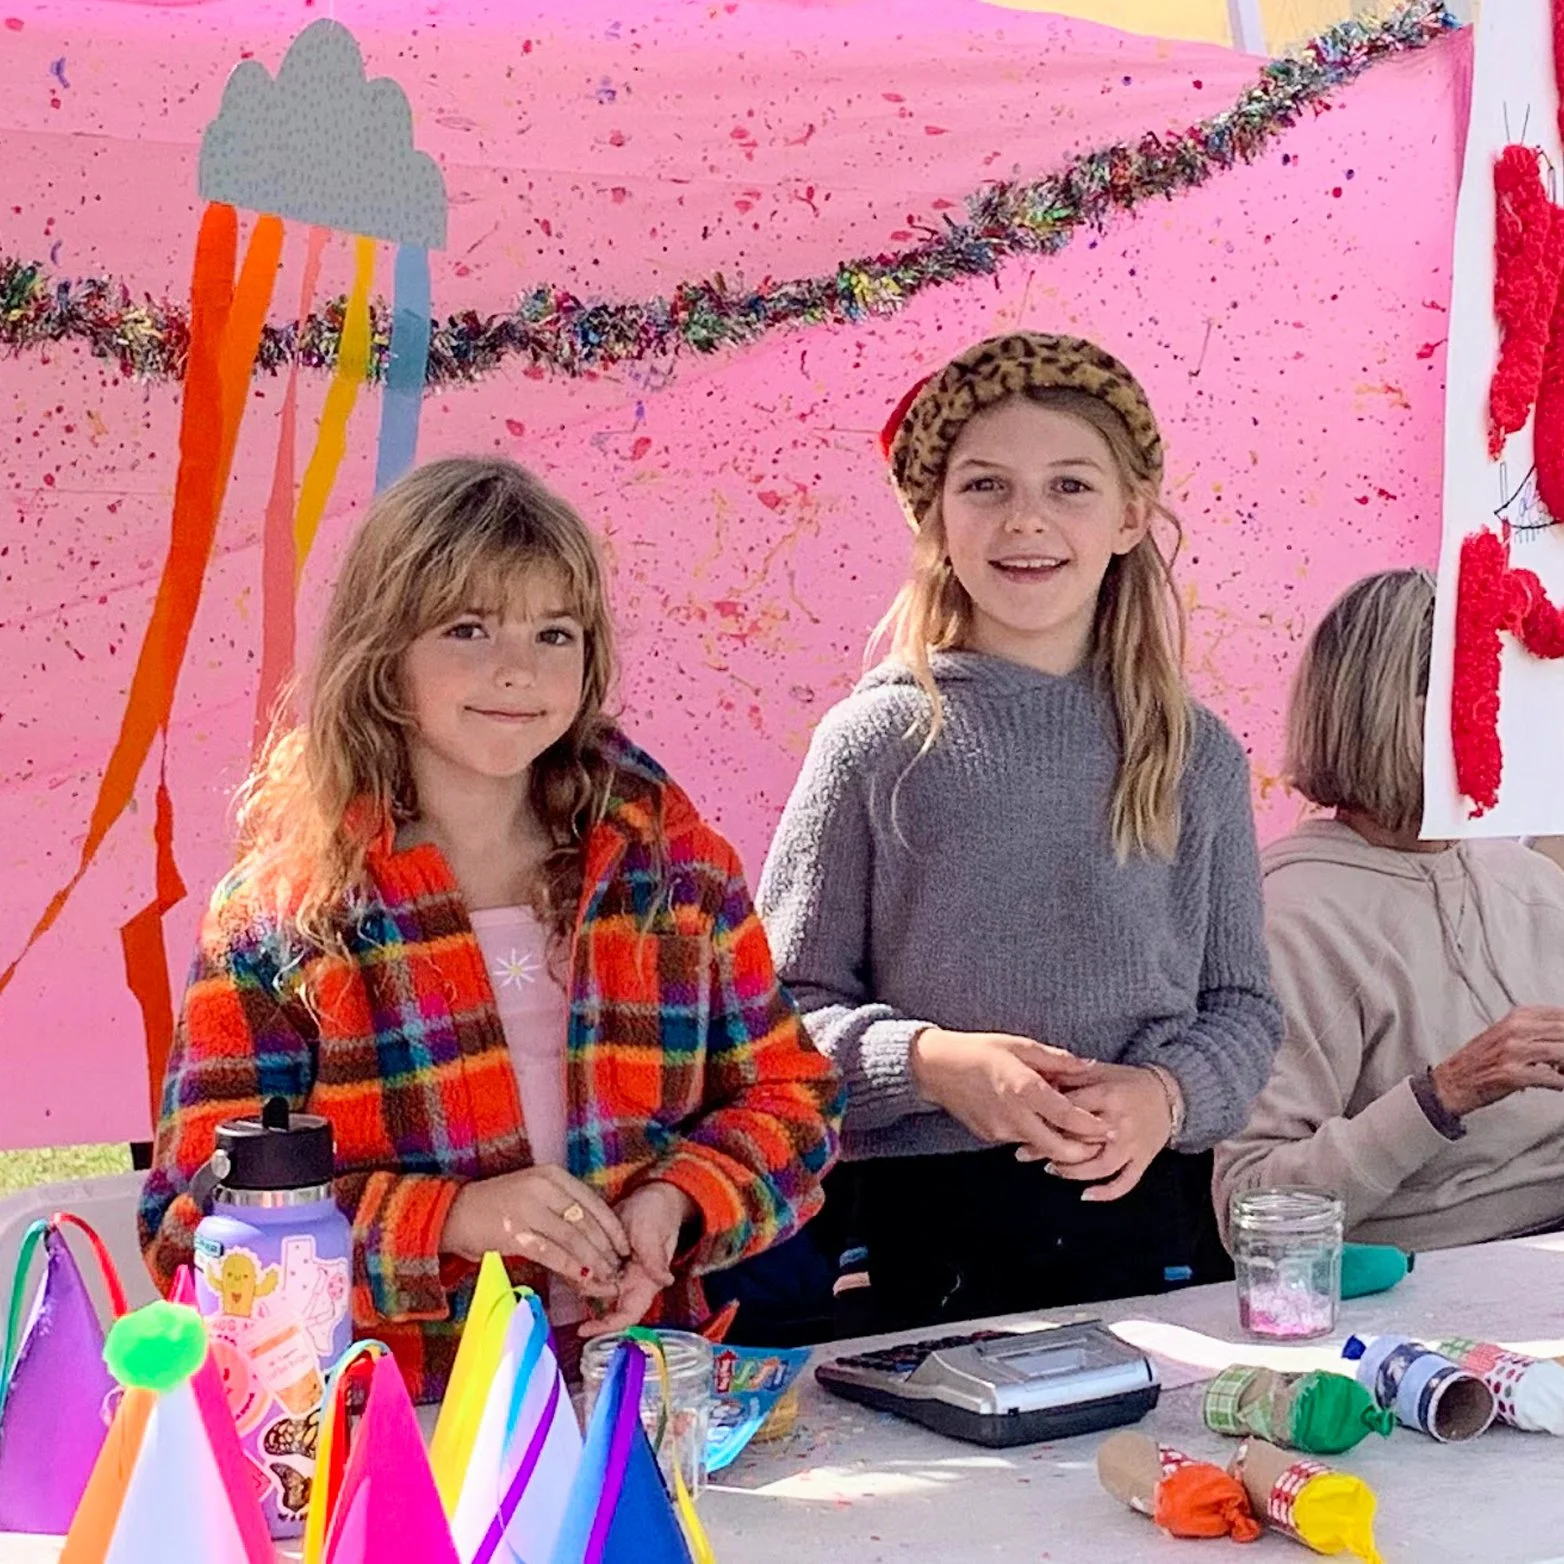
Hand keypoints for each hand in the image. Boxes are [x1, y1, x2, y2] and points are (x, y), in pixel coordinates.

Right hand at [442, 1165, 629, 1296]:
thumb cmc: (498, 1206)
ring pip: (572, 1238)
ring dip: (592, 1261)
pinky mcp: (514, 1233)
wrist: (455, 1212)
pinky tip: (582, 1279)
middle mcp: (543, 1187)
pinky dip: (570, 1268)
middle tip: (617, 1269)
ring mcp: (528, 1209)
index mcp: (552, 1175)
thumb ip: (561, 1205)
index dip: (612, 1228)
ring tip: (604, 1278)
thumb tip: (595, 1234)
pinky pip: (551, 1253)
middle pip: (586, 1222)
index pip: (593, 1202)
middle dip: (606, 1249)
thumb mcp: (534, 1193)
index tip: (625, 1247)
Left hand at [578, 1181, 697, 1337]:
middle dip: (587, 1290)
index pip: (627, 1314)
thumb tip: (665, 1280)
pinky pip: (586, 1268)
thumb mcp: (654, 1233)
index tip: (584, 1329)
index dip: (607, 1326)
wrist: (652, 1196)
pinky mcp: (602, 1256)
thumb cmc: (657, 1214)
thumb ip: (656, 1257)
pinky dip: (576, 1264)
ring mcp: (614, 1270)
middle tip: (576, 1272)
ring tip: (570, 1259)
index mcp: (644, 1283)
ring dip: (580, 1276)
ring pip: (591, 1285)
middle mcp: (627, 1282)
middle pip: (602, 1301)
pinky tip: (568, 1253)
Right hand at [909, 1028, 1109, 1161]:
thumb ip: (1057, 1060)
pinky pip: (1021, 1140)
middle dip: (1083, 1151)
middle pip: (1058, 1147)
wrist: (936, 1068)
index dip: (1091, 1126)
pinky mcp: (990, 1137)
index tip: (1110, 1128)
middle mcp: (1013, 1115)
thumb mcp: (1020, 1045)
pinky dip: (1037, 1136)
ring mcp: (1000, 1130)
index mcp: (1023, 1088)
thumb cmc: (979, 1050)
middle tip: (1100, 1144)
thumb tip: (1088, 1065)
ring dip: (1060, 1144)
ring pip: (1041, 1146)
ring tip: (1077, 1133)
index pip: (1067, 1117)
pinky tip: (1043, 1123)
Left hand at [1031, 1064, 1172, 1201]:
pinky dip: (1106, 1193)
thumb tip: (1037, 1082)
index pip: (1070, 1111)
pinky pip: (1125, 1182)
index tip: (1024, 1124)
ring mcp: (1133, 1145)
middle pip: (1081, 1141)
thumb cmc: (1127, 1082)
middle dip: (1049, 1149)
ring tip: (1051, 1168)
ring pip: (1100, 1167)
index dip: (1045, 1119)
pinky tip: (1085, 1195)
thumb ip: (1070, 1077)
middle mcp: (1120, 1123)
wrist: (1167, 1094)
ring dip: (1072, 1172)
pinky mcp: (1143, 1160)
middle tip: (1024, 1152)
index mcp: (1108, 1096)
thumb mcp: (1100, 1071)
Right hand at [1431, 1007, 1563, 1117]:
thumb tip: (1563, 1036)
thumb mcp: (1507, 1034)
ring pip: (1562, 1053)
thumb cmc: (1478, 1062)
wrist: (1450, 1083)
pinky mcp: (1512, 1074)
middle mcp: (1515, 1030)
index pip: (1561, 1015)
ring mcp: (1513, 1051)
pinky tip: (1560, 1084)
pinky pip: (1552, 1079)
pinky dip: (1562, 1083)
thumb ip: (1537, 1031)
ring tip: (1562, 1072)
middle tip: (1563, 1062)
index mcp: (1516, 1017)